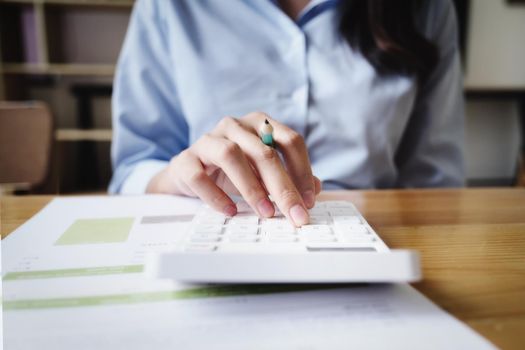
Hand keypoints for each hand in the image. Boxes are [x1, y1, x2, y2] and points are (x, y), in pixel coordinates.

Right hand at [147, 112, 321, 225]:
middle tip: (295, 214)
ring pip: (231, 155)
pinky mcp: (185, 159)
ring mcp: (207, 139)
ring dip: (251, 187)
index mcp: (259, 124)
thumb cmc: (232, 172)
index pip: (290, 141)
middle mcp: (234, 126)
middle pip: (264, 152)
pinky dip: (216, 196)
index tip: (309, 200)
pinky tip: (230, 211)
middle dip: (283, 186)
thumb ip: (289, 178)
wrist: (189, 174)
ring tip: (265, 212)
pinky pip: (199, 175)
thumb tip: (316, 188)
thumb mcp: (263, 174)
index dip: (303, 171)